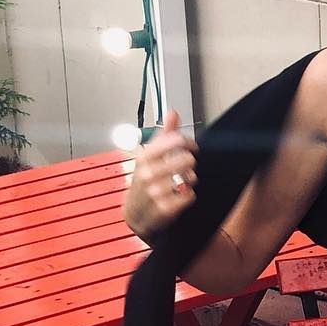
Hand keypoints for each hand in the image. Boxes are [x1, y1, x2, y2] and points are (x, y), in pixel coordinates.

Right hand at [122, 107, 198, 238]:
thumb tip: (172, 112)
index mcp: (145, 157)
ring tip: (183, 180)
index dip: (188, 142)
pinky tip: (180, 194)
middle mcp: (148, 173)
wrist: (135, 213)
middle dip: (190, 162)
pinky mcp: (165, 208)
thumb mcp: (149, 156)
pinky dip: (188, 195)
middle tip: (186, 165)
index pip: (174, 140)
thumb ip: (163, 134)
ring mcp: (156, 192)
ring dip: (190, 179)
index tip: (191, 146)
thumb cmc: (144, 182)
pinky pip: (190, 196)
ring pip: (190, 178)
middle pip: (186, 159)